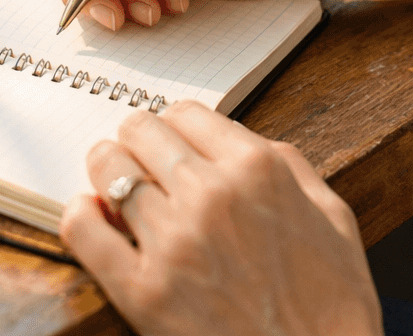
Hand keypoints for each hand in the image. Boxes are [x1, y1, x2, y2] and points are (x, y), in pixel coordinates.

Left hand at [60, 101, 379, 335]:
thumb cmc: (331, 301)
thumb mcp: (332, 215)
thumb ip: (289, 166)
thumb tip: (245, 142)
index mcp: (259, 169)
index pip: (188, 112)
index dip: (177, 123)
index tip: (174, 138)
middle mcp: (212, 195)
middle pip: (143, 131)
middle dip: (139, 139)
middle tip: (142, 158)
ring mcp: (173, 242)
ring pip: (109, 170)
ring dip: (109, 171)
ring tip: (116, 186)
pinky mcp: (141, 291)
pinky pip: (82, 230)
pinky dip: (80, 214)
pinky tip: (93, 216)